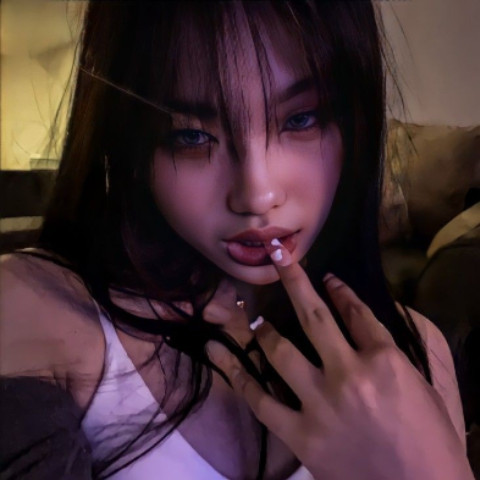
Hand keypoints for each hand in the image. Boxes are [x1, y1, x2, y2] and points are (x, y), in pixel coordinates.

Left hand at [207, 241, 473, 479]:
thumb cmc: (431, 443)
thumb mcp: (421, 386)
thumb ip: (388, 349)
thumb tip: (358, 320)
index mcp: (384, 360)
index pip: (355, 312)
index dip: (340, 290)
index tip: (326, 277)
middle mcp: (348, 374)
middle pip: (314, 316)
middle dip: (294, 280)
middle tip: (278, 258)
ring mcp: (320, 404)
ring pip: (280, 351)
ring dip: (264, 328)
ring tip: (252, 317)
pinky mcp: (301, 435)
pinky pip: (261, 400)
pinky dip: (238, 375)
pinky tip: (219, 354)